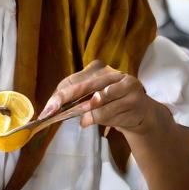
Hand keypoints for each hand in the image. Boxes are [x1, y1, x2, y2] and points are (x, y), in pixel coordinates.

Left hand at [38, 60, 162, 137]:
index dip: (59, 95)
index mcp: (98, 69)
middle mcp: (111, 72)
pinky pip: (111, 111)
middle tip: (52, 112)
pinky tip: (100, 121)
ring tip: (83, 120)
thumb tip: (52, 109)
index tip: (48, 109)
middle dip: (66, 101)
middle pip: (84, 86)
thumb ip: (74, 101)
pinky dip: (102, 118)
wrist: (140, 113)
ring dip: (87, 113)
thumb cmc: (111, 104)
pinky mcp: (134, 97)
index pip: (73, 80)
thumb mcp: (91, 100)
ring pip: (97, 101)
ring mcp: (125, 83)